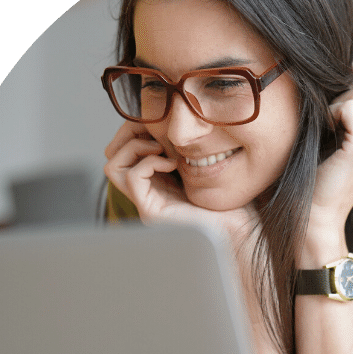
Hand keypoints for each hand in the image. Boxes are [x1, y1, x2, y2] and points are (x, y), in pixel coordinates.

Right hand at [104, 121, 256, 242]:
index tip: (160, 121)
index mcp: (159, 181)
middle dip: (130, 134)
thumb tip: (189, 119)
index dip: (138, 129)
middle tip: (156, 131)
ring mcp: (147, 203)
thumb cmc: (232, 205)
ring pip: (113, 166)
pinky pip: (132, 177)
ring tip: (161, 147)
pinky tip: (171, 163)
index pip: (129, 149)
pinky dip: (148, 162)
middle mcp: (148, 192)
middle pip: (114, 156)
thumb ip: (195, 149)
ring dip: (135, 148)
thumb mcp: (211, 167)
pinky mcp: (151, 212)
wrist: (239, 233)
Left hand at [307, 61, 352, 244]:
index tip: (337, 86)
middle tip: (331, 107)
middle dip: (350, 83)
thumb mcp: (339, 141)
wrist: (316, 216)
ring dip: (340, 98)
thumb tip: (341, 78)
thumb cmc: (318, 178)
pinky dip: (333, 110)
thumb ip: (348, 115)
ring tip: (328, 121)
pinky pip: (352, 107)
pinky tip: (325, 128)